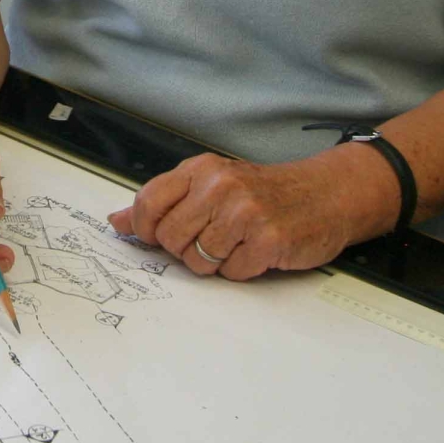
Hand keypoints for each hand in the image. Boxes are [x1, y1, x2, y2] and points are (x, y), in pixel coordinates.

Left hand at [106, 146, 393, 280]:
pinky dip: (242, 270)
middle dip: (185, 250)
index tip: (156, 237)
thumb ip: (165, 201)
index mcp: (201, 169)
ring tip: (237, 244)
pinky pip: (231, 273)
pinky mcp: (268, 240)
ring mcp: (245, 212)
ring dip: (215, 263)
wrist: (326, 194)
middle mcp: (220, 186)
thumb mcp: (212, 184)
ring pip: (197, 261)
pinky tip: (257, 251)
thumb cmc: (266, 192)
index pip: (148, 203)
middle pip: (170, 239)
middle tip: (211, 239)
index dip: (145, 230)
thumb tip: (116, 222)